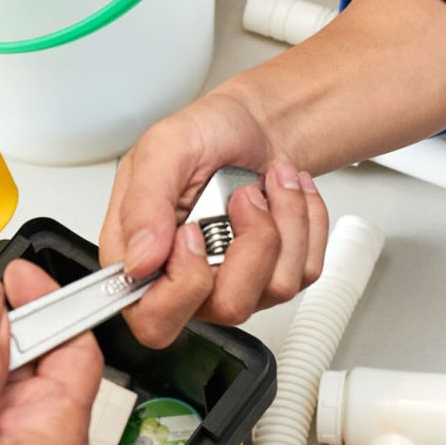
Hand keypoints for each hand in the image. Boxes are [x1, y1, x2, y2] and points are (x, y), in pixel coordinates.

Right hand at [100, 89, 329, 347]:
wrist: (252, 124)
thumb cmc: (203, 134)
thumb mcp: (163, 149)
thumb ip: (143, 205)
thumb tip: (138, 261)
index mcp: (142, 261)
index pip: (154, 320)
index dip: (184, 285)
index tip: (194, 231)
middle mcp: (187, 282)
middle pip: (228, 308)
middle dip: (252, 244)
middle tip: (244, 198)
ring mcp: (235, 283)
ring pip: (277, 288)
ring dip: (285, 221)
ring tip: (268, 184)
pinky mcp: (276, 275)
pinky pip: (307, 269)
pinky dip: (307, 220)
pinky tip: (286, 194)